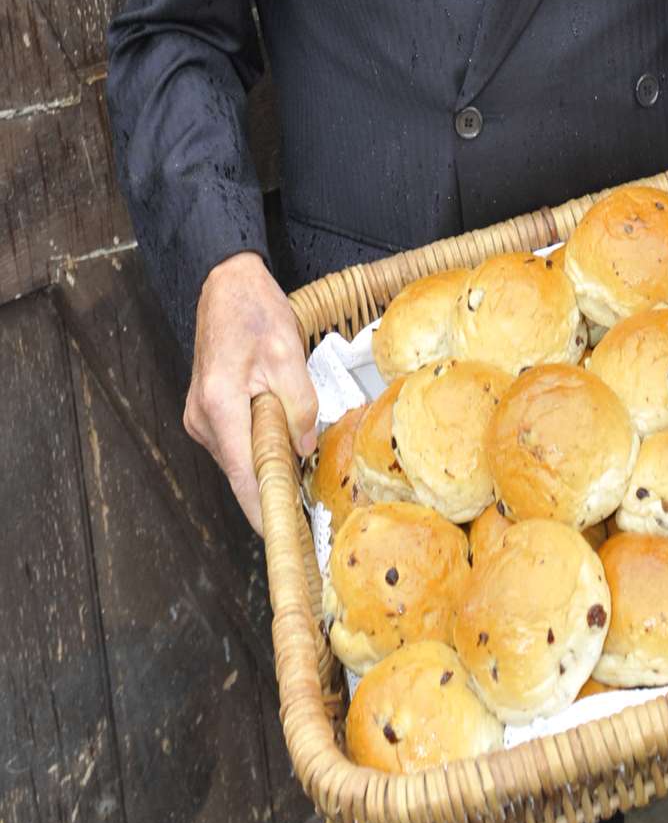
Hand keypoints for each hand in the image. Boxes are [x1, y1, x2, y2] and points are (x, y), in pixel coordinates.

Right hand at [183, 251, 317, 534]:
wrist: (226, 284)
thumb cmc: (255, 311)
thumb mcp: (287, 354)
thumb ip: (299, 406)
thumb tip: (304, 450)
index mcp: (219, 405)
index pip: (242, 475)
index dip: (264, 509)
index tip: (286, 537)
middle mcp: (202, 419)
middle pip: (242, 470)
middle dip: (274, 485)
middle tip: (311, 504)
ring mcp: (200, 418)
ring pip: (240, 456)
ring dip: (268, 460)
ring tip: (302, 461)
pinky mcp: (207, 413)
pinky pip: (236, 441)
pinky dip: (259, 445)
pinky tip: (283, 437)